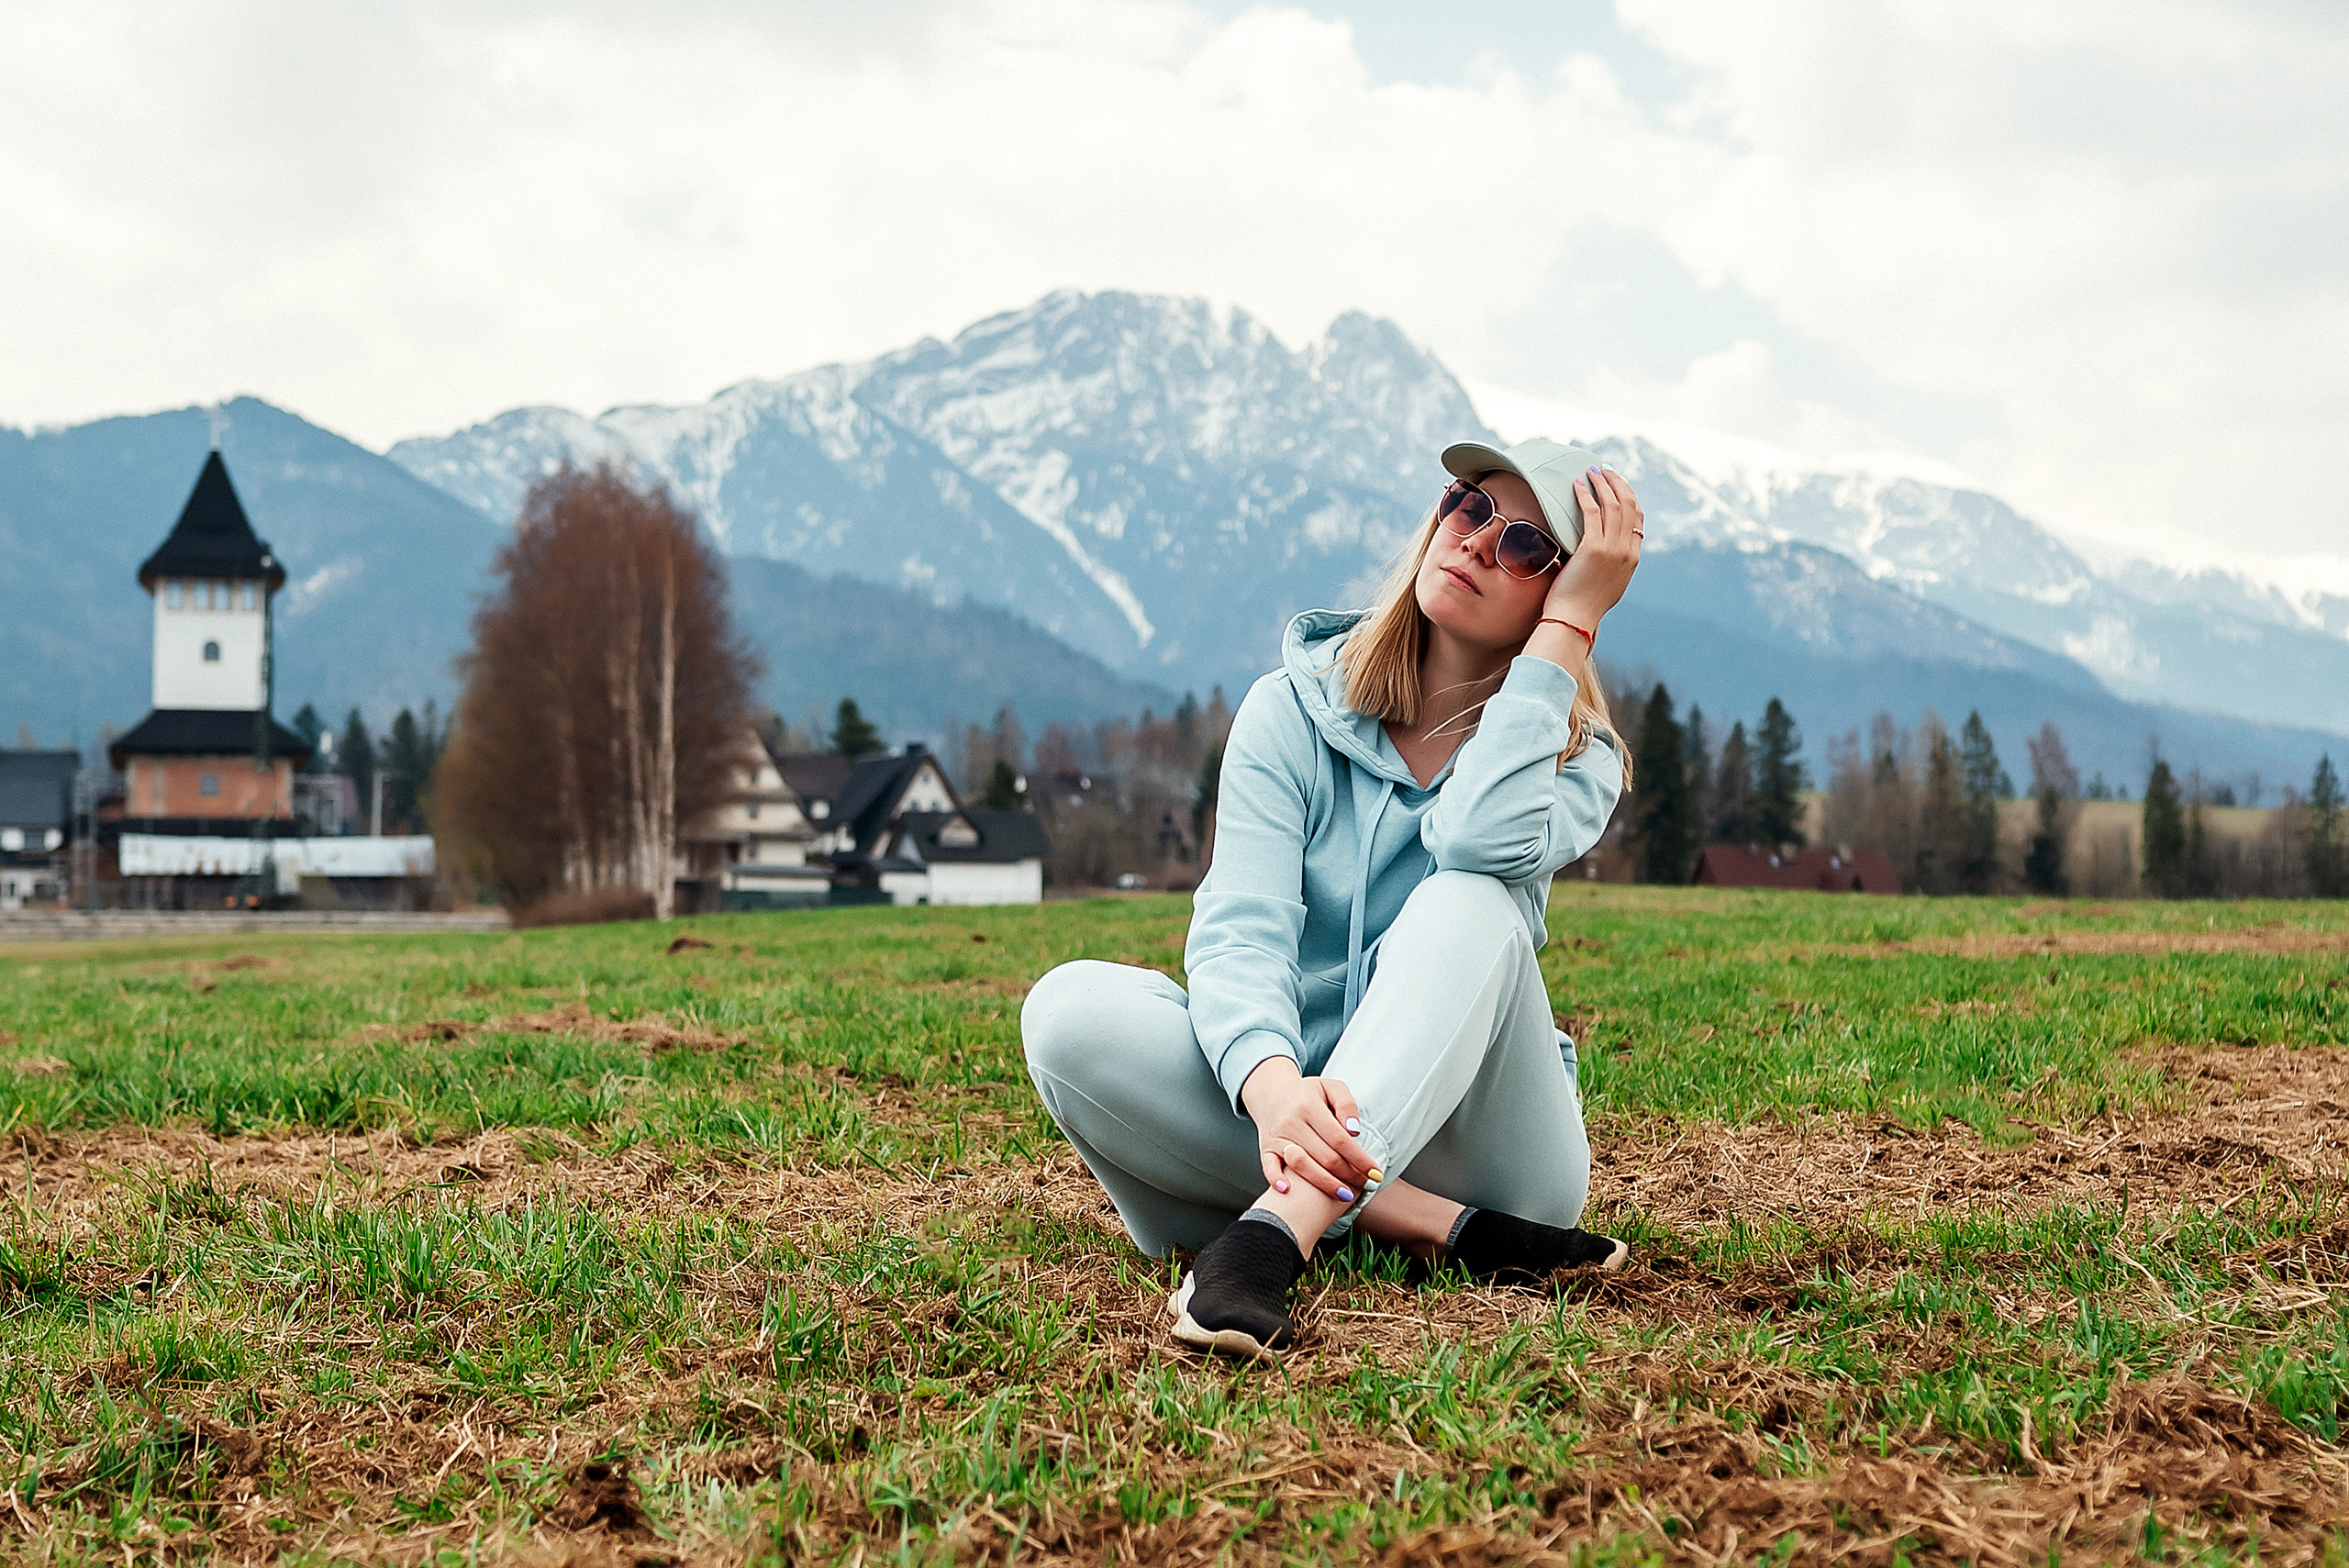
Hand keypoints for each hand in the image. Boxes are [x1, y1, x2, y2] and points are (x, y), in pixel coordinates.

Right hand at [1239, 1057, 1376, 1200]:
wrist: (1271, 1093)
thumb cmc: (1307, 1093)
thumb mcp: (1330, 1087)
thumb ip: (1346, 1104)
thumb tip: (1354, 1131)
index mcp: (1309, 1106)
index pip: (1339, 1139)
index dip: (1359, 1159)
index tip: (1375, 1173)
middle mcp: (1291, 1123)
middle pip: (1324, 1156)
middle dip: (1349, 1175)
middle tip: (1367, 1186)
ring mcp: (1277, 1137)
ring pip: (1301, 1165)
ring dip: (1324, 1184)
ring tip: (1345, 1195)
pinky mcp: (1265, 1149)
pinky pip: (1269, 1166)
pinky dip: (1276, 1179)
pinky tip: (1288, 1191)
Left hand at [1546, 467, 1641, 630]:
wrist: (1574, 621)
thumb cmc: (1581, 606)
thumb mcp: (1604, 583)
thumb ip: (1605, 564)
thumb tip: (1593, 551)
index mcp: (1632, 559)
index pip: (1638, 520)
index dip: (1629, 497)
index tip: (1619, 484)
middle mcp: (1627, 552)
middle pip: (1629, 507)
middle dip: (1618, 484)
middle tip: (1605, 470)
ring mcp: (1613, 550)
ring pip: (1613, 505)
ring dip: (1602, 484)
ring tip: (1592, 470)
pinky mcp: (1593, 549)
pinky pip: (1592, 512)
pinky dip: (1585, 495)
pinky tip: (1578, 484)